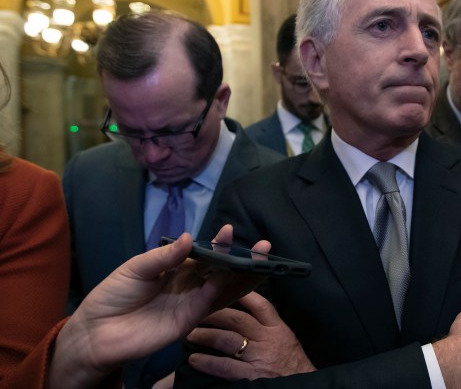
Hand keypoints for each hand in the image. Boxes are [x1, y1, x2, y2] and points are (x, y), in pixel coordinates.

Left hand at [49, 226, 269, 388]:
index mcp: (177, 268)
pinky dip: (220, 289)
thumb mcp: (137, 268)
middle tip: (264, 246)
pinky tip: (228, 276)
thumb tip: (190, 237)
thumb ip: (164, 256)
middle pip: (222, 269)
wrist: (96, 330)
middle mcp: (189, 284)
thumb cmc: (113, 295)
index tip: (230, 230)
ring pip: (223, 287)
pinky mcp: (187, 320)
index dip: (220, 244)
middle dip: (242, 258)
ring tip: (260, 259)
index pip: (206, 254)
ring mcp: (190, 302)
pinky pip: (208, 303)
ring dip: (241, 274)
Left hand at [187, 292, 314, 379]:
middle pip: (238, 320)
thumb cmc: (294, 364)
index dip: (243, 294)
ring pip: (228, 340)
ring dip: (206, 335)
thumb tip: (246, 317)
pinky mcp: (251, 376)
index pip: (261, 305)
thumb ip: (268, 328)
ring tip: (190, 334)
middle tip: (198, 310)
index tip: (225, 286)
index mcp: (278, 329)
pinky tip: (194, 359)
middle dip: (216, 313)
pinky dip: (208, 362)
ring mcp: (258, 357)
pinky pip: (226, 367)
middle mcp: (267, 339)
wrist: (305, 385)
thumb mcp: (286, 340)